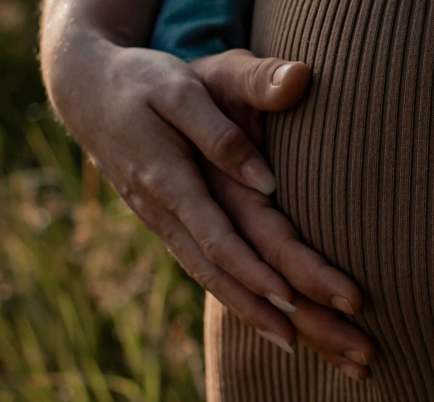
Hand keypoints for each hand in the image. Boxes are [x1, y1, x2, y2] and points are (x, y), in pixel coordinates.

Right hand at [48, 42, 374, 379]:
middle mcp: (171, 214)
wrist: (90, 92)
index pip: (224, 238)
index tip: (303, 300)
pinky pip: (211, 274)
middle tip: (343, 343)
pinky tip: (277, 328)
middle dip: (284, 312)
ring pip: (220, 283)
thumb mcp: (184, 85)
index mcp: (174, 180)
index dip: (262, 271)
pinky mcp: (178, 226)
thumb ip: (223, 127)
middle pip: (231, 275)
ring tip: (314, 350)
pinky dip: (243, 304)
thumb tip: (267, 173)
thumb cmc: (147, 82)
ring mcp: (170, 225)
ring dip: (266, 320)